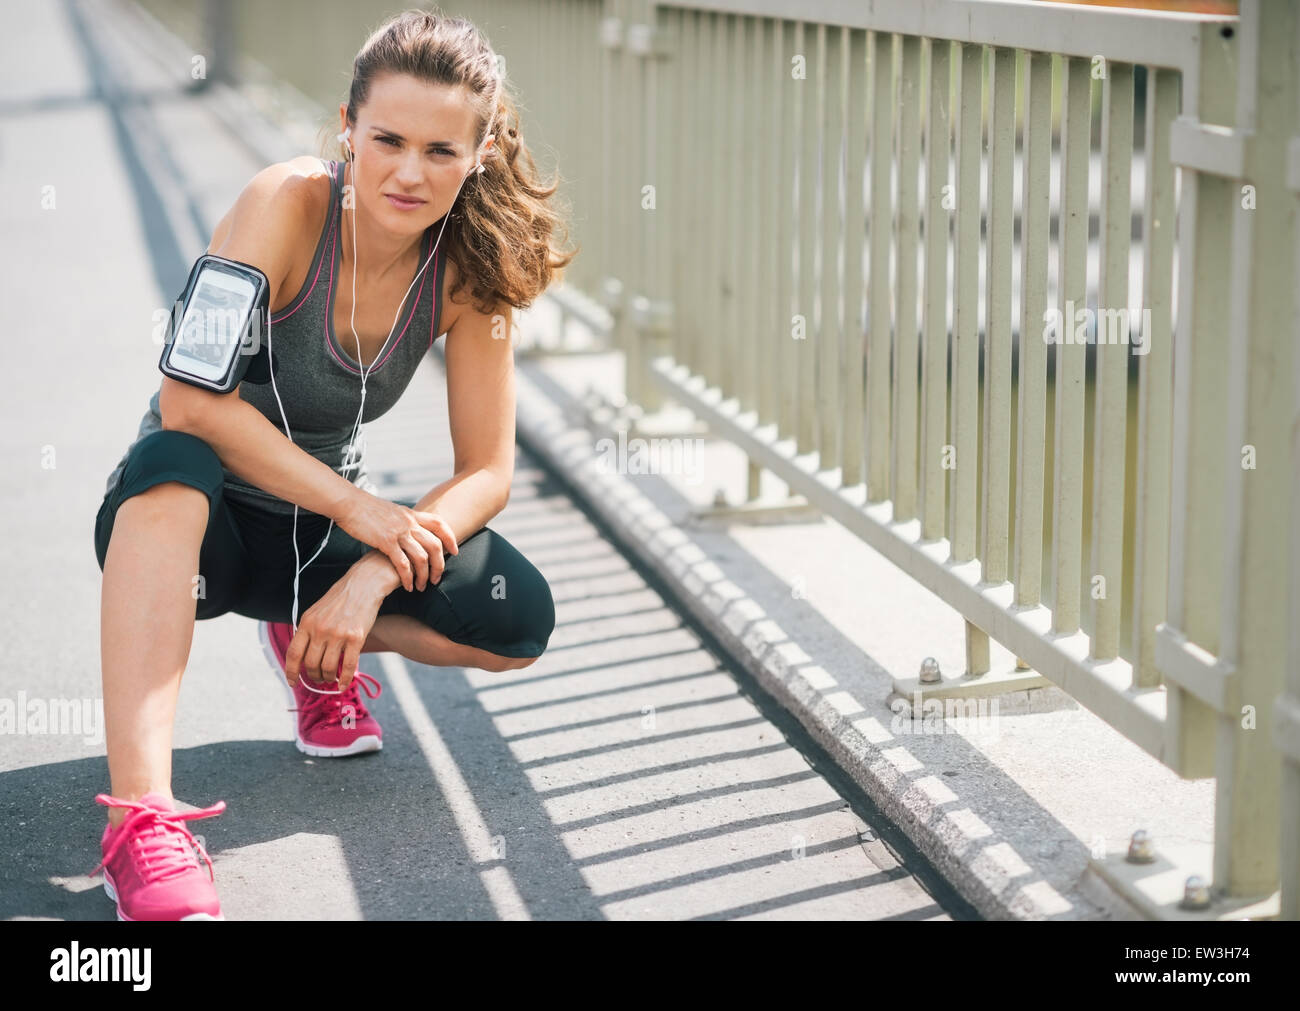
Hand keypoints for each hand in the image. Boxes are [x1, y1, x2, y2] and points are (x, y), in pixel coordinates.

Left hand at [283, 568, 384, 689]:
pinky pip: (348, 666)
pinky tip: (343, 684)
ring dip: (328, 678)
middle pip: (311, 664)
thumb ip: (308, 631)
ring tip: (331, 678)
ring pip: (328, 667)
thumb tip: (302, 655)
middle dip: (313, 676)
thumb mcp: (316, 611)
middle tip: (319, 678)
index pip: (293, 653)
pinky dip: (344, 679)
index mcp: (307, 623)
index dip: (291, 671)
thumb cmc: (340, 599)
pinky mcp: (356, 638)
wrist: (363, 585)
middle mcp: (320, 629)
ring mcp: (338, 634)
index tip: (292, 682)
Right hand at [336, 491, 457, 591]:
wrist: (349, 503)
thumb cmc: (366, 509)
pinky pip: (403, 564)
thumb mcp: (392, 511)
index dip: (450, 538)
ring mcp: (399, 532)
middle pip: (435, 545)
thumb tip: (411, 530)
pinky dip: (408, 578)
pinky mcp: (386, 542)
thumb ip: (404, 520)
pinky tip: (407, 586)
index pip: (440, 524)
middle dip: (439, 565)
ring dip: (424, 575)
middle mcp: (409, 522)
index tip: (455, 551)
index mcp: (411, 514)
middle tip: (437, 579)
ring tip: (421, 586)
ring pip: (422, 557)